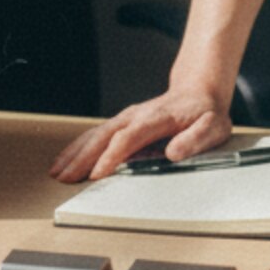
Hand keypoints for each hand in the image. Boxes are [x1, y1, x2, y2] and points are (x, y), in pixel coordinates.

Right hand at [48, 84, 232, 182]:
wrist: (198, 92)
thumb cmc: (205, 113)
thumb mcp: (212, 128)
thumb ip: (194, 140)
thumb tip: (174, 152)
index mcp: (156, 119)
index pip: (129, 138)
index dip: (111, 156)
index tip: (97, 173)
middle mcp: (136, 116)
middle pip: (104, 136)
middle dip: (82, 158)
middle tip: (65, 178)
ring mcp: (127, 117)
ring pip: (95, 134)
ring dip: (74, 152)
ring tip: (57, 171)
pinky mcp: (123, 122)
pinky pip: (96, 134)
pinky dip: (79, 146)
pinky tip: (67, 158)